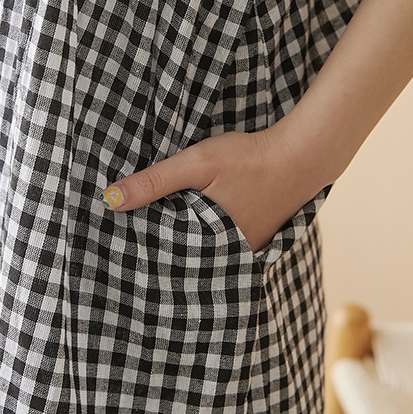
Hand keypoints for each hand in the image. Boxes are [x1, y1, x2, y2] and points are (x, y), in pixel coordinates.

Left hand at [99, 127, 327, 252]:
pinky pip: (227, 245)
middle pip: (187, 259)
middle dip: (164, 253)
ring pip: (207, 253)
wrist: (302, 154)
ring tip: (160, 237)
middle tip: (134, 248)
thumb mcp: (196, 164)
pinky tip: (199, 225)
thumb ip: (154, 181)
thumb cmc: (249, 158)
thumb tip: (110, 200)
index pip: (166, 258)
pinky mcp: (259, 238)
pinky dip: (211, 238)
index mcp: (211, 244)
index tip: (121, 249)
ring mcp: (248, 250)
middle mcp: (231, 256)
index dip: (145, 252)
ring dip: (188, 246)